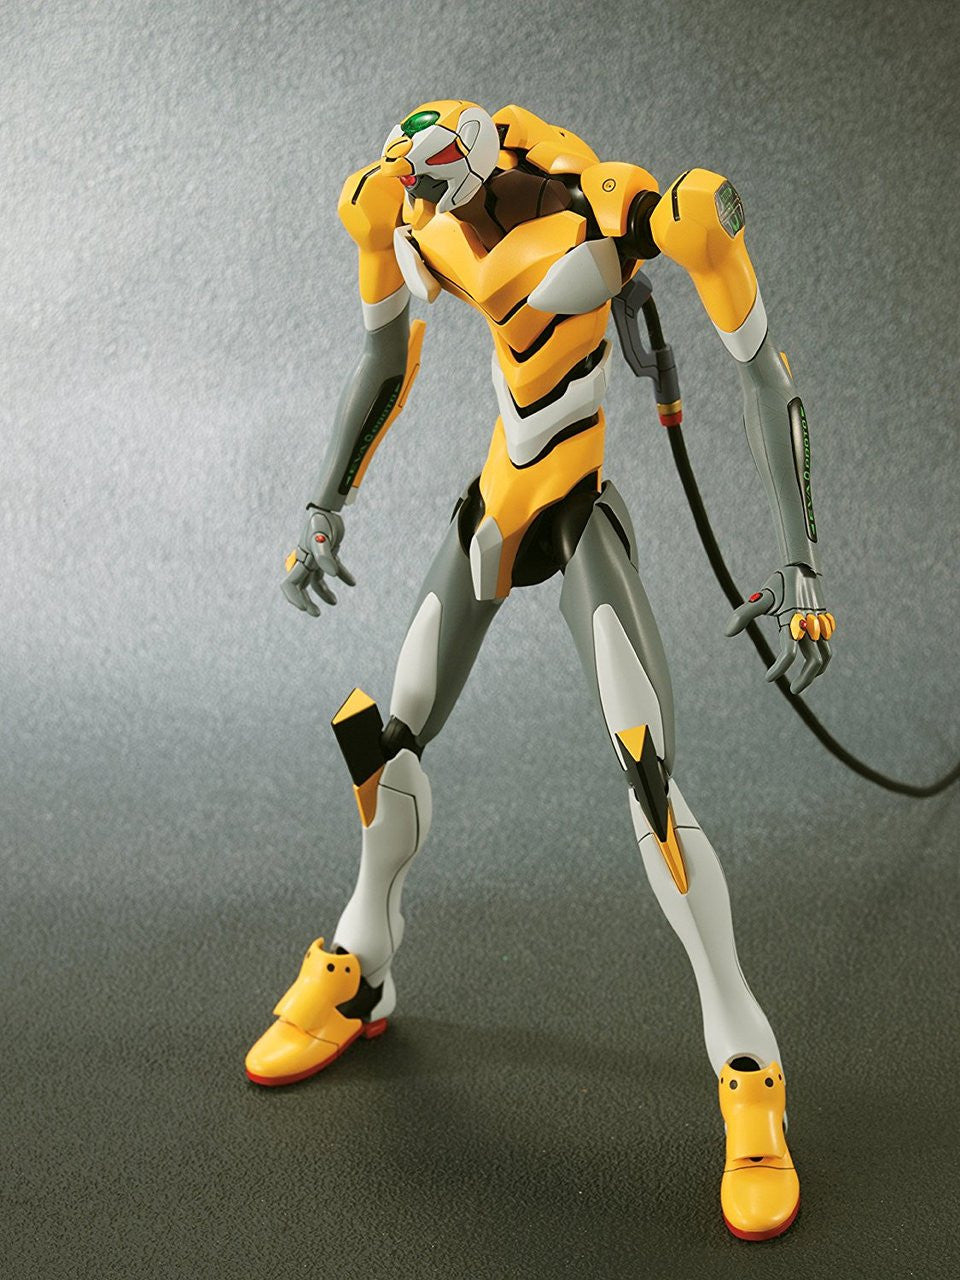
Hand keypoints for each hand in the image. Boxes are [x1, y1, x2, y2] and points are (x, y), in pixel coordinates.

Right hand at [281, 508, 354, 616]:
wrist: (327, 508)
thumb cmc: (322, 522)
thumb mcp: (323, 539)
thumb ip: (326, 557)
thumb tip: (332, 574)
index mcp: (301, 561)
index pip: (291, 584)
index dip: (295, 598)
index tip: (306, 608)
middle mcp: (306, 560)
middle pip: (302, 586)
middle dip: (307, 602)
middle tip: (317, 614)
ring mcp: (317, 557)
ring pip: (317, 580)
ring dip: (324, 593)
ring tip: (335, 602)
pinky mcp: (329, 551)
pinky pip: (334, 567)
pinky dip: (342, 575)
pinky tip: (352, 583)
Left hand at [725, 565, 834, 694]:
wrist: (802, 567)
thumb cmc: (779, 584)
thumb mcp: (761, 597)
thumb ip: (744, 615)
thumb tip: (727, 633)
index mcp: (792, 621)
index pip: (788, 652)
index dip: (779, 668)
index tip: (769, 678)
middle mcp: (809, 625)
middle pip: (812, 660)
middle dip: (804, 679)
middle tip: (793, 690)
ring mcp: (819, 625)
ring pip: (824, 656)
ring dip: (816, 672)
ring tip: (803, 682)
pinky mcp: (825, 623)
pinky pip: (827, 646)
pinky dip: (822, 660)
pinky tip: (812, 666)